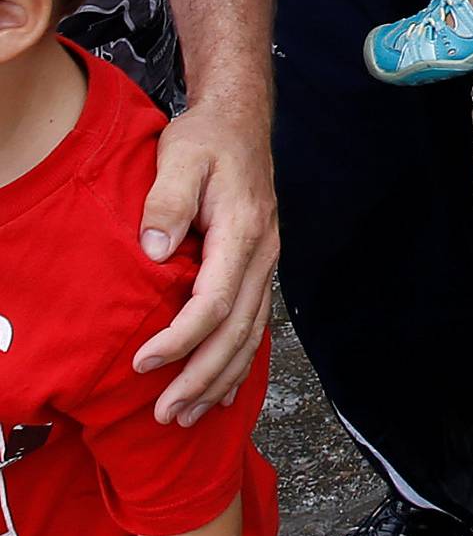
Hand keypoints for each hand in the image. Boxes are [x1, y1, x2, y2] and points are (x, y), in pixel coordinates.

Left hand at [133, 97, 277, 424]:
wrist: (240, 121)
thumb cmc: (207, 139)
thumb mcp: (180, 157)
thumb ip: (168, 201)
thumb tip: (153, 248)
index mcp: (242, 231)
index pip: (214, 302)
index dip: (180, 340)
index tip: (142, 363)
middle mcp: (263, 253)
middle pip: (238, 330)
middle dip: (202, 377)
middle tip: (166, 413)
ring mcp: (267, 262)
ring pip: (252, 333)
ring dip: (221, 378)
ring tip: (188, 415)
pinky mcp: (260, 266)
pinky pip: (256, 323)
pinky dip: (239, 361)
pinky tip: (222, 388)